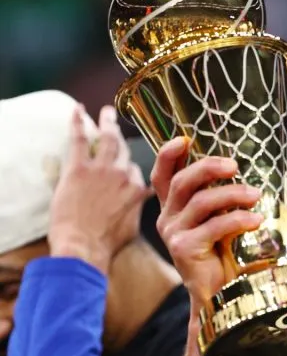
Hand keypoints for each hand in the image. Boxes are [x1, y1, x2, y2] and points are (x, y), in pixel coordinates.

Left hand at [48, 105, 148, 275]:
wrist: (84, 246)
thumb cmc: (105, 244)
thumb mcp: (130, 229)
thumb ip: (135, 211)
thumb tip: (140, 206)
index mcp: (137, 191)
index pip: (136, 172)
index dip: (129, 169)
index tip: (126, 165)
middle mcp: (124, 176)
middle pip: (126, 152)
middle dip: (124, 138)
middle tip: (120, 126)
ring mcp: (103, 170)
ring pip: (109, 139)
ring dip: (107, 122)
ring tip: (106, 112)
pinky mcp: (80, 168)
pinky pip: (80, 139)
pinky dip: (78, 122)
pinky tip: (77, 109)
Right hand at [150, 137, 262, 305]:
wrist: (221, 294)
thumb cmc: (224, 255)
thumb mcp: (221, 221)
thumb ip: (222, 201)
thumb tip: (241, 171)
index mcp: (173, 209)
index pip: (162, 176)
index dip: (168, 155)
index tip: (184, 139)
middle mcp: (168, 219)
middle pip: (183, 182)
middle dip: (209, 168)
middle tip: (235, 166)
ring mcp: (174, 234)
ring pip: (202, 202)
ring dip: (233, 194)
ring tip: (256, 196)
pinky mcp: (184, 249)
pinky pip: (214, 226)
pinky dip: (239, 219)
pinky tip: (257, 221)